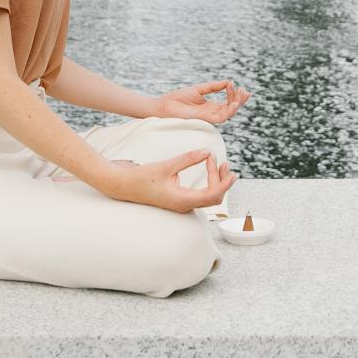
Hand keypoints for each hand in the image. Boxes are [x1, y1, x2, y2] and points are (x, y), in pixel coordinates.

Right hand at [104, 150, 236, 214]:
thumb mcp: (167, 166)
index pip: (212, 196)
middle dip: (221, 180)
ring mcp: (182, 204)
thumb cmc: (142, 177)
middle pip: (213, 197)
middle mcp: (184, 206)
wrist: (124, 186)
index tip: (233, 172)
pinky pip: (200, 195)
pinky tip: (207, 168)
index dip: (225, 184)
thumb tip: (207, 151)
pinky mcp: (179, 200)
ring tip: (215, 162)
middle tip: (222, 161)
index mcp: (181, 200)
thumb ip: (188, 158)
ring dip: (215, 180)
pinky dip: (207, 182)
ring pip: (207, 196)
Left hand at [155, 79, 250, 122]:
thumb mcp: (199, 89)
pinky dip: (228, 111)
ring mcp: (208, 117)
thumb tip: (228, 81)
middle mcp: (212, 113)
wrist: (164, 105)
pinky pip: (220, 118)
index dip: (234, 95)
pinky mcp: (203, 119)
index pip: (228, 103)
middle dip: (240, 101)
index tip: (234, 83)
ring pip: (228, 114)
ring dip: (236, 105)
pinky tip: (232, 103)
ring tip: (241, 95)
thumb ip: (213, 86)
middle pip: (231, 109)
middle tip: (246, 91)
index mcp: (211, 107)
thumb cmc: (178, 99)